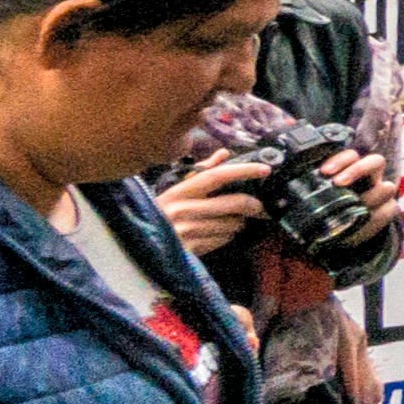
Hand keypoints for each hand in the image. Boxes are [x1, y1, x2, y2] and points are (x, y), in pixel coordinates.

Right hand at [154, 154, 273, 252]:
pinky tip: (214, 235)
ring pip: (232, 224)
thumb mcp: (174, 193)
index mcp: (177, 192)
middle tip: (258, 206)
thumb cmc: (161, 215)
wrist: (139, 249)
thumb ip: (200, 173)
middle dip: (252, 204)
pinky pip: (223, 240)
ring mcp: (186, 232)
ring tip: (226, 222)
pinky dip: (225, 237)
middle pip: (232, 202)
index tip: (264, 169)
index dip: (243, 170)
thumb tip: (224, 153)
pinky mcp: (191, 250)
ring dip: (237, 223)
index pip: (215, 176)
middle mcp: (181, 211)